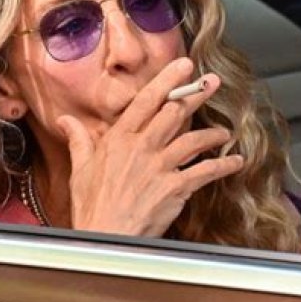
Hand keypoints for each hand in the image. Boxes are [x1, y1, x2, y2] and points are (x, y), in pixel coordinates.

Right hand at [56, 57, 243, 236]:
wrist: (105, 235)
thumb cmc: (91, 205)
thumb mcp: (80, 168)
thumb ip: (78, 139)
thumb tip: (65, 120)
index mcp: (120, 139)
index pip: (147, 101)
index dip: (168, 80)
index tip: (183, 66)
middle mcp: (143, 147)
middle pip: (175, 113)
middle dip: (196, 94)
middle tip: (212, 82)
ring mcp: (161, 167)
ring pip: (193, 139)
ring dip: (212, 133)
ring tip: (224, 131)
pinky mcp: (175, 188)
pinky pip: (204, 171)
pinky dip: (223, 165)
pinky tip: (235, 162)